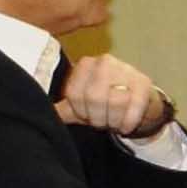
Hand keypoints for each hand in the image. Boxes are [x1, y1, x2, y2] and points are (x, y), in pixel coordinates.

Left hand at [54, 53, 168, 136]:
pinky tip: (127, 126)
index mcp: (85, 64)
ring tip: (115, 122)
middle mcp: (105, 61)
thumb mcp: (82, 104)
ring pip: (116, 101)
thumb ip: (64, 108)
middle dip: (98, 117)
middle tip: (103, 121)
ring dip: (114, 120)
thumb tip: (43, 114)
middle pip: (94, 97)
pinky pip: (134, 105)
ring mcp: (126, 69)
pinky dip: (129, 121)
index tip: (88, 116)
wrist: (140, 101)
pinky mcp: (144, 82)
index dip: (80, 111)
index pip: (74, 93)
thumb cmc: (106, 102)